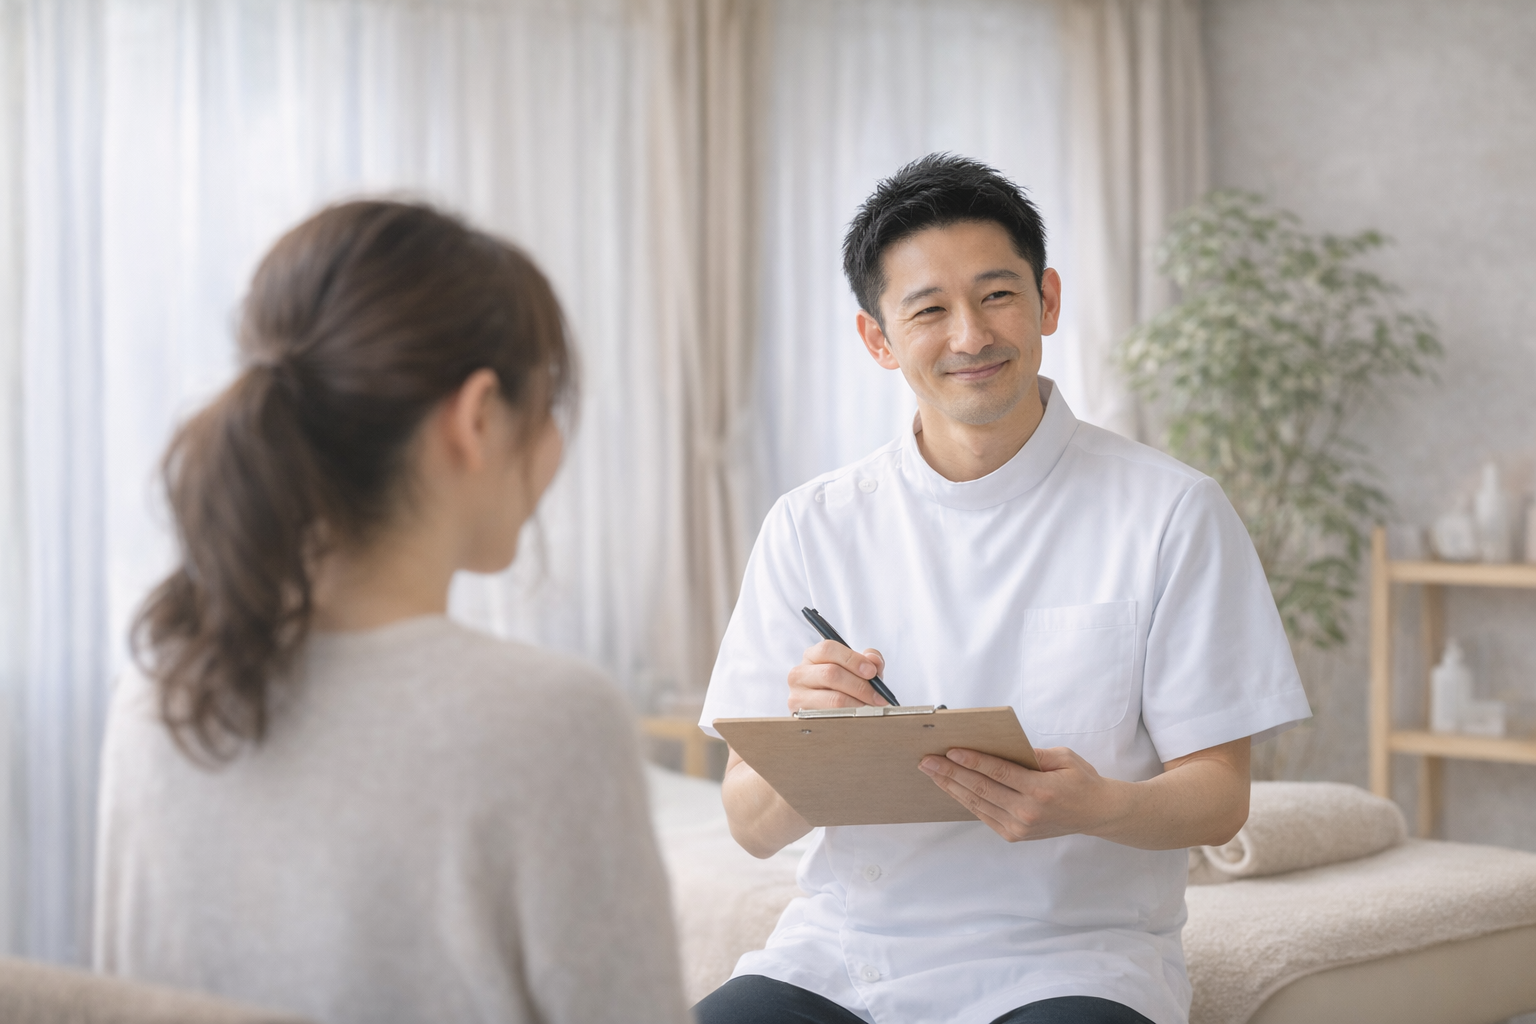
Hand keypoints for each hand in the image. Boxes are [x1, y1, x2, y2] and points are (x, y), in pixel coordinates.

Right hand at [786, 641, 886, 710]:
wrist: (823, 711)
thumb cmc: (840, 686)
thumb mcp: (854, 669)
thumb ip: (868, 660)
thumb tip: (874, 661)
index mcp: (812, 655)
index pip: (828, 649)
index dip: (852, 659)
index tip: (872, 672)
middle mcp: (799, 673)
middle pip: (831, 674)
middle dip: (860, 685)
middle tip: (878, 695)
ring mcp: (797, 695)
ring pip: (833, 698)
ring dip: (857, 702)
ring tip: (868, 706)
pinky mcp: (800, 716)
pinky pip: (830, 717)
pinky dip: (848, 716)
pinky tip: (855, 715)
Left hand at [919, 745, 1127, 842]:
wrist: (1096, 814)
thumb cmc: (1081, 780)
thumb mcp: (1063, 758)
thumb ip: (1031, 754)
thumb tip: (999, 747)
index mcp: (1041, 790)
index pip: (998, 773)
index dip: (972, 762)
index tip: (950, 751)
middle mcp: (1027, 812)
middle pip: (981, 789)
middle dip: (950, 773)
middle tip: (927, 761)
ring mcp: (1019, 827)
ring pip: (977, 804)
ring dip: (951, 787)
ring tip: (931, 772)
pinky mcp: (1014, 835)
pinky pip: (983, 814)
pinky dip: (965, 800)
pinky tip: (951, 788)